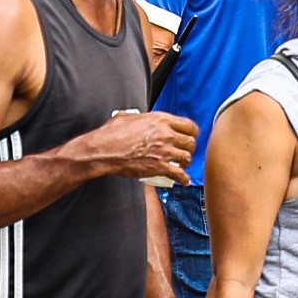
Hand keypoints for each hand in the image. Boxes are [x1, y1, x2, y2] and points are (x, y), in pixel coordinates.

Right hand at [72, 109, 194, 182]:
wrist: (105, 150)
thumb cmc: (112, 134)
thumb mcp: (128, 117)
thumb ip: (139, 117)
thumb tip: (138, 117)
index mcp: (160, 120)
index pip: (188, 125)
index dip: (192, 133)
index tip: (190, 137)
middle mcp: (166, 134)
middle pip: (190, 142)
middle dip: (190, 148)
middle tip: (185, 152)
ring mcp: (164, 151)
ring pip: (187, 158)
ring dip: (186, 163)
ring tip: (182, 165)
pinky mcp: (159, 166)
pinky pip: (178, 174)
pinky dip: (183, 179)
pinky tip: (183, 181)